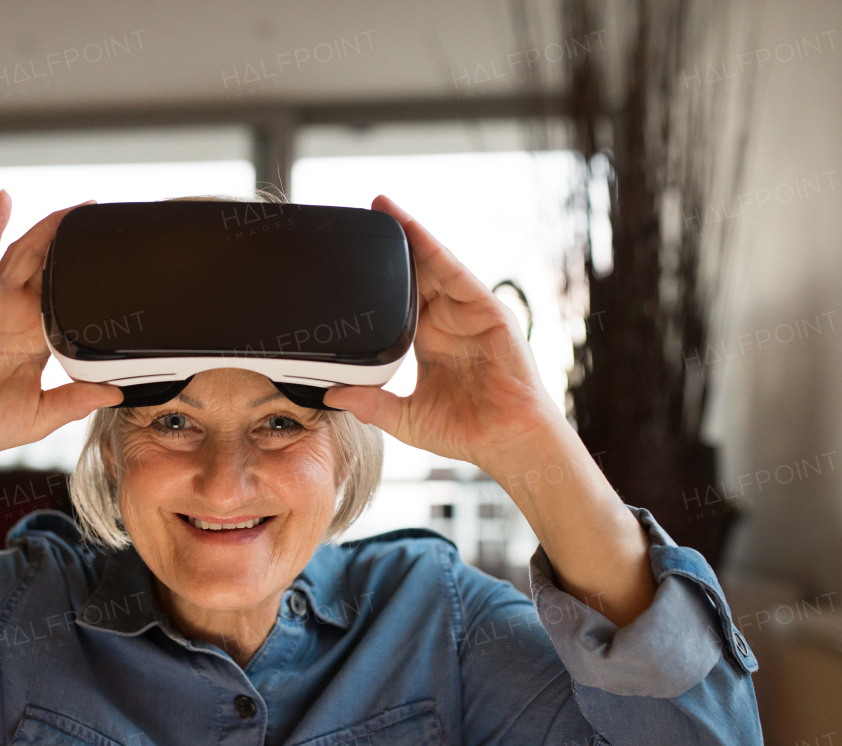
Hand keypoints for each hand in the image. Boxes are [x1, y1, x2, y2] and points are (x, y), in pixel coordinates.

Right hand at [0, 191, 121, 465]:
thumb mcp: (41, 415)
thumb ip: (77, 400)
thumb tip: (116, 392)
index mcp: (37, 340)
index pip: (71, 301)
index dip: (91, 282)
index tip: (119, 268)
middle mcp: (18, 315)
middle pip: (51, 267)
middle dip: (73, 243)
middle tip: (102, 220)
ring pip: (24, 253)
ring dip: (46, 228)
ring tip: (74, 208)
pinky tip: (4, 201)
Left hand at [324, 195, 563, 473]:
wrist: (509, 442)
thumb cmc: (468, 431)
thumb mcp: (406, 417)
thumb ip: (371, 404)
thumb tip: (332, 395)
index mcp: (428, 341)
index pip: (398, 300)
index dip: (379, 277)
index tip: (350, 257)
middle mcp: (448, 321)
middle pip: (416, 273)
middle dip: (393, 245)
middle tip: (364, 214)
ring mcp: (469, 314)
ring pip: (435, 265)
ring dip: (411, 235)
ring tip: (384, 208)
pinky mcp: (488, 312)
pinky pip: (458, 274)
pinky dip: (436, 251)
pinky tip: (415, 232)